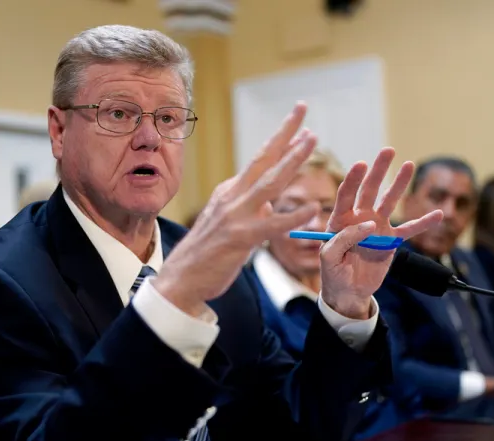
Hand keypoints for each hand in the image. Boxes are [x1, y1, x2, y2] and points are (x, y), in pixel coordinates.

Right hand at [154, 103, 320, 315]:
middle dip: (285, 133)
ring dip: (292, 160)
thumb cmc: (205, 254)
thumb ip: (248, 210)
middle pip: (263, 159)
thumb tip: (269, 204)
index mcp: (229, 192)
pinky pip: (272, 225)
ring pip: (269, 183)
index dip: (279, 141)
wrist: (180, 279)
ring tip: (311, 140)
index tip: (298, 123)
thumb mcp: (226, 222)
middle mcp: (232, 197)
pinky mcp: (240, 238)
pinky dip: (294, 216)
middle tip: (302, 109)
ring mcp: (235, 216)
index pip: (259, 161)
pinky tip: (313, 209)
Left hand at [319, 149, 443, 318]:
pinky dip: (423, 223)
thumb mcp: (329, 258)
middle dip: (378, 170)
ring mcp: (377, 227)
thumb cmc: (333, 274)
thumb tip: (369, 224)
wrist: (348, 292)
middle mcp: (359, 218)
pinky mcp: (391, 241)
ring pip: (390, 201)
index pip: (345, 195)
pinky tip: (438, 214)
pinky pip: (409, 230)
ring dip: (399, 184)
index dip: (352, 179)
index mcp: (339, 220)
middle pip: (369, 190)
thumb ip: (344, 239)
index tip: (361, 165)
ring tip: (409, 164)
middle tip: (388, 151)